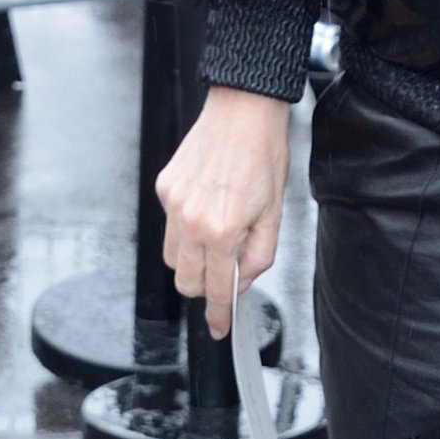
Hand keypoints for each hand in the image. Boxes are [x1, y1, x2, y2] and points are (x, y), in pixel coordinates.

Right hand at [154, 84, 291, 335]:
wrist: (243, 111)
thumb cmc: (264, 155)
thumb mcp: (275, 213)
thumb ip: (258, 255)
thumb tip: (241, 280)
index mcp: (222, 230)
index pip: (214, 287)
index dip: (218, 313)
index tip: (219, 327)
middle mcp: (190, 220)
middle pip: (185, 279)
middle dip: (203, 286)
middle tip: (224, 272)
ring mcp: (173, 203)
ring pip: (173, 255)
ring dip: (193, 258)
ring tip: (218, 234)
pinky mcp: (164, 187)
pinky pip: (170, 223)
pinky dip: (186, 227)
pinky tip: (208, 205)